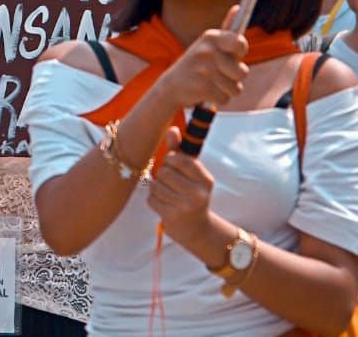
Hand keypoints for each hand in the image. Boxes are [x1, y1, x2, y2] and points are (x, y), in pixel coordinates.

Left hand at [147, 126, 215, 243]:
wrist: (196, 229)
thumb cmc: (192, 194)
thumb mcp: (192, 174)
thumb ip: (181, 151)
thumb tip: (171, 129)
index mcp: (206, 180)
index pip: (180, 159)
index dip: (171, 160)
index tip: (174, 166)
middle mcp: (198, 194)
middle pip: (164, 171)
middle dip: (163, 175)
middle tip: (170, 182)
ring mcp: (185, 207)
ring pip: (156, 185)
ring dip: (157, 188)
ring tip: (168, 193)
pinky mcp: (171, 217)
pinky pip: (151, 199)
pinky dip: (154, 199)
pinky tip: (164, 204)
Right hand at [157, 5, 249, 108]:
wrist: (172, 85)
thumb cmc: (199, 63)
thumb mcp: (210, 44)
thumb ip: (228, 29)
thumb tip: (238, 7)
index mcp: (211, 37)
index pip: (240, 44)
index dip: (240, 53)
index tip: (233, 55)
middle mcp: (207, 51)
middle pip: (243, 73)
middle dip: (235, 78)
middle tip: (221, 74)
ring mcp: (203, 69)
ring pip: (235, 88)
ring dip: (227, 90)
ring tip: (213, 83)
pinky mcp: (201, 87)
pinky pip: (225, 98)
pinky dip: (219, 99)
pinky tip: (207, 92)